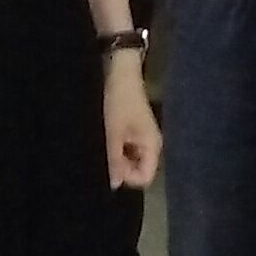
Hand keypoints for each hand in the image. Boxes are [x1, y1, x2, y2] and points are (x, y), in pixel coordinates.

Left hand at [102, 54, 160, 187]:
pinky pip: (123, 149)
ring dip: (114, 157)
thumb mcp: (113, 133)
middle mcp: (149, 144)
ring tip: (103, 142)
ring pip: (127, 160)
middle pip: (135, 170)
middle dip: (119, 167)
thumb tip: (113, 184)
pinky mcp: (130, 131)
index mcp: (152, 146)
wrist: (118, 71)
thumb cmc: (119, 101)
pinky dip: (113, 148)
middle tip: (104, 153)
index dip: (126, 177)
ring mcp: (140, 138)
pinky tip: (104, 137)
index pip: (144, 178)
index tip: (110, 167)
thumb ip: (114, 161)